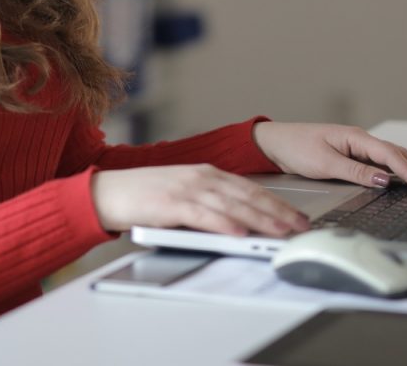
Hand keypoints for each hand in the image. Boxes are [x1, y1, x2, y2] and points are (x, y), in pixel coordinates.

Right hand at [90, 164, 311, 236]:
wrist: (107, 191)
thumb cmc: (143, 196)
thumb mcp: (183, 193)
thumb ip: (210, 203)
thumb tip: (240, 223)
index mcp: (206, 173)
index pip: (250, 188)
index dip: (276, 202)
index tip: (295, 216)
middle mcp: (201, 176)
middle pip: (248, 195)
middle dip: (278, 212)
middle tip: (299, 227)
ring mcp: (187, 188)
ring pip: (232, 205)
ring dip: (260, 219)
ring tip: (280, 232)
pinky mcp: (171, 203)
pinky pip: (204, 215)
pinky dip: (224, 224)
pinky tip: (239, 233)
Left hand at [253, 122, 406, 190]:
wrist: (275, 143)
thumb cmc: (296, 148)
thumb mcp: (325, 163)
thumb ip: (356, 172)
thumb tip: (384, 180)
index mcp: (355, 137)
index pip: (389, 155)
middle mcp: (359, 140)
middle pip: (397, 154)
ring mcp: (356, 147)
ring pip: (391, 158)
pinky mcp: (351, 155)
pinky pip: (380, 163)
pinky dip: (397, 170)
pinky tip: (405, 179)